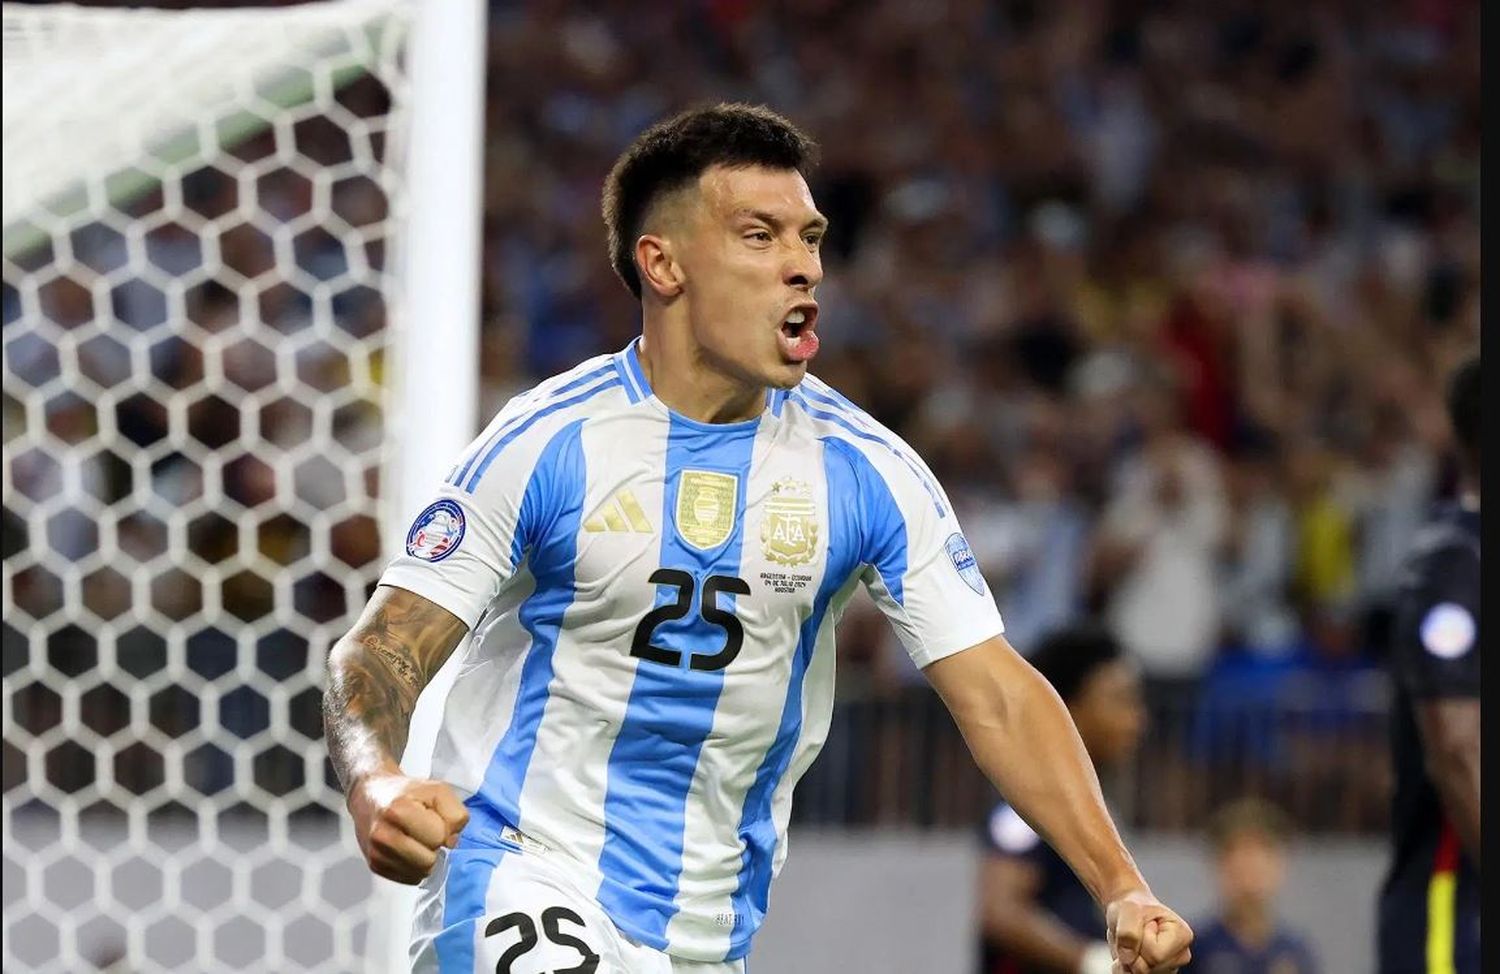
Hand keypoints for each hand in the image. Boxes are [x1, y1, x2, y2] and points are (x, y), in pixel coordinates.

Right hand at [349, 771, 468, 883]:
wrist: (371, 794)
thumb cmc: (406, 793)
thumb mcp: (438, 791)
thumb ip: (455, 814)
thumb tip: (451, 842)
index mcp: (398, 811)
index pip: (438, 838)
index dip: (443, 828)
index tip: (433, 818)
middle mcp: (383, 835)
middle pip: (428, 861)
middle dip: (433, 846)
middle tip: (425, 831)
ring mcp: (377, 853)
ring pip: (420, 874)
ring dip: (425, 859)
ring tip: (417, 840)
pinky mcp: (375, 866)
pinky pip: (409, 879)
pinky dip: (415, 867)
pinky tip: (409, 849)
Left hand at [1105, 889, 1192, 972]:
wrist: (1128, 913)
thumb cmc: (1133, 908)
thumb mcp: (1128, 910)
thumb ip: (1128, 932)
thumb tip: (1128, 958)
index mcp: (1182, 935)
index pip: (1156, 954)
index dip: (1140, 940)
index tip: (1143, 925)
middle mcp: (1181, 955)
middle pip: (1149, 968)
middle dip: (1133, 952)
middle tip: (1134, 935)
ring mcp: (1170, 967)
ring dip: (1129, 960)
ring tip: (1132, 943)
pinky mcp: (1158, 973)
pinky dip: (1126, 968)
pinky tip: (1129, 954)